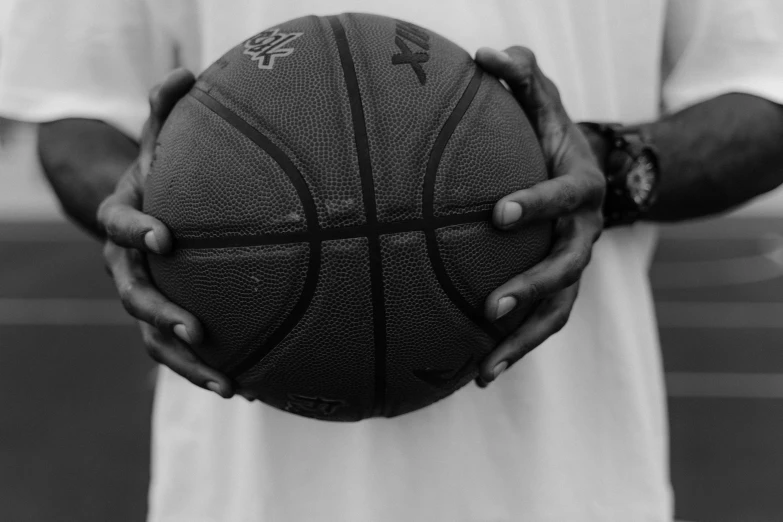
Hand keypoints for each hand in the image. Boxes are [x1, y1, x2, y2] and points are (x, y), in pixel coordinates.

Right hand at [97, 69, 237, 398]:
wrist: (143, 215)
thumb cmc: (159, 177)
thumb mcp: (157, 142)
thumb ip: (165, 111)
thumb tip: (186, 71)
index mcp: (124, 220)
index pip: (122, 225)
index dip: (139, 230)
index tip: (166, 236)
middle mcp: (126, 266)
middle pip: (135, 296)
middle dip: (161, 314)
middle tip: (195, 329)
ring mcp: (142, 299)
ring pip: (153, 340)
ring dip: (187, 365)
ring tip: (230, 386)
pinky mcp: (161, 322)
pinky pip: (177, 354)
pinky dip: (205, 373)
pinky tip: (249, 389)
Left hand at [475, 47, 604, 385]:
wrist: (583, 177)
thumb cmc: (551, 137)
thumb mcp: (543, 101)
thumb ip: (521, 74)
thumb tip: (483, 55)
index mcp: (582, 188)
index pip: (566, 196)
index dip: (537, 203)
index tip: (497, 213)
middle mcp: (585, 235)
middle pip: (568, 267)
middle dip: (532, 287)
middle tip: (490, 307)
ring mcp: (575, 269)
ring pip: (558, 312)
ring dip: (523, 341)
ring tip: (485, 369)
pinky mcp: (559, 293)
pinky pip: (542, 326)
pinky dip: (515, 349)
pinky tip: (476, 373)